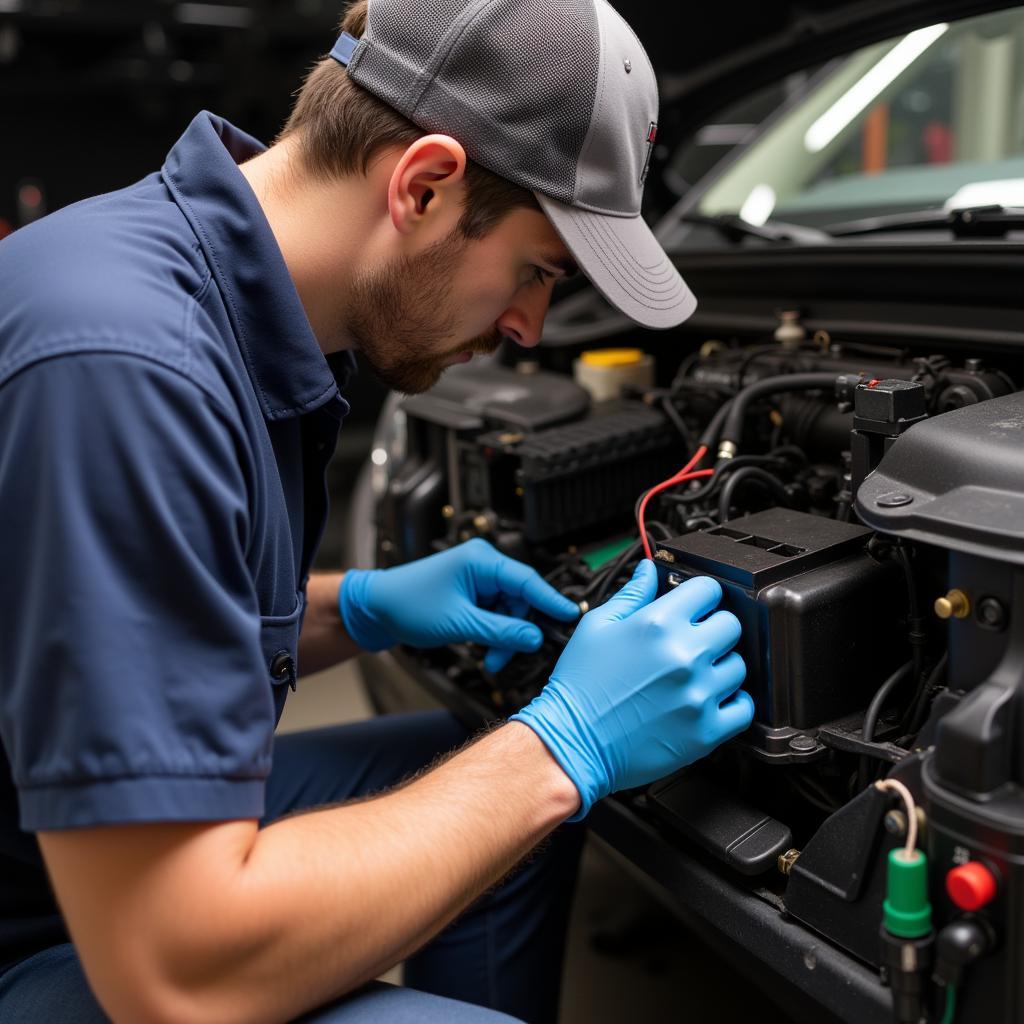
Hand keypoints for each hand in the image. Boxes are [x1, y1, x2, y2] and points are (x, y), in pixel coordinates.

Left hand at [339, 538, 579, 670]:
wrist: (376, 608)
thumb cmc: (408, 604)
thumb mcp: (459, 623)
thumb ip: (500, 631)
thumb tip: (533, 638)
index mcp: (481, 561)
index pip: (527, 580)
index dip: (551, 601)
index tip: (571, 616)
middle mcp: (483, 565)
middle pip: (520, 599)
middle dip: (517, 630)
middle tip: (509, 656)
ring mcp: (477, 579)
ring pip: (508, 610)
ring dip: (504, 636)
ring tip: (492, 659)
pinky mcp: (471, 592)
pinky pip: (495, 613)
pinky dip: (494, 633)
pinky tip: (485, 648)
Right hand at [511, 560, 753, 819]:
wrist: (573, 742)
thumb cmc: (580, 687)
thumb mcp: (596, 627)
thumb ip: (631, 595)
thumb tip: (649, 571)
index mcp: (658, 624)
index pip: (708, 590)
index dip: (700, 596)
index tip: (694, 607)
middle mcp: (684, 655)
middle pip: (731, 625)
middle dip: (713, 629)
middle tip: (693, 643)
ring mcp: (699, 694)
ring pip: (738, 666)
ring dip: (720, 668)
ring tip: (693, 677)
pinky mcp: (706, 730)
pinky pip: (743, 708)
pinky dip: (731, 704)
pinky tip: (708, 701)